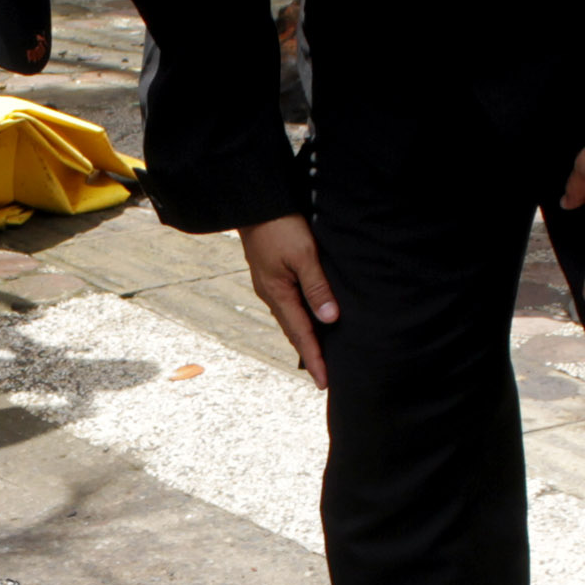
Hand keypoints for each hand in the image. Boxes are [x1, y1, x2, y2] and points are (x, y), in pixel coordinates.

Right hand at [237, 213, 339, 388]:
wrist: (255, 203)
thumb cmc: (280, 226)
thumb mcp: (304, 255)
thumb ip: (317, 287)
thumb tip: (329, 319)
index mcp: (278, 294)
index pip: (301, 335)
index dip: (314, 359)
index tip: (323, 382)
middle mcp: (271, 294)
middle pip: (293, 332)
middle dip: (308, 353)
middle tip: (322, 375)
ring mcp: (269, 284)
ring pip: (290, 318)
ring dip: (304, 336)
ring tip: (317, 352)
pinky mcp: (271, 274)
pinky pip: (288, 304)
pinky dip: (299, 318)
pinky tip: (308, 317)